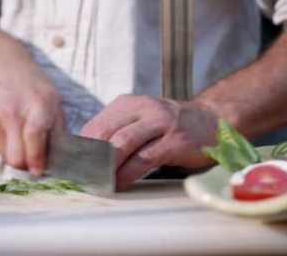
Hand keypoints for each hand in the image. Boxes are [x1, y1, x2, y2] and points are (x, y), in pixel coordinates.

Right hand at [0, 38, 64, 175]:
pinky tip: (9, 129)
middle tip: (33, 161)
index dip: (38, 164)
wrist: (1, 67)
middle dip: (26, 166)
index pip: (35, 147)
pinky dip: (5, 145)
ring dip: (16, 155)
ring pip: (5, 157)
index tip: (41, 170)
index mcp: (37, 108)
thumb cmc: (35, 88)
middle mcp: (12, 113)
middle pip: (16, 160)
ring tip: (22, 138)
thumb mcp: (55, 104)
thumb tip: (58, 163)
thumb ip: (57, 133)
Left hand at [80, 95, 217, 188]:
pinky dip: (127, 173)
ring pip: (122, 143)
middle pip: (105, 131)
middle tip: (81, 176)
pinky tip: (118, 184)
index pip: (96, 123)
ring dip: (106, 166)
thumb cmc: (171, 126)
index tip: (74, 165)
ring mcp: (161, 124)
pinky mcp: (175, 142)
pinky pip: (144, 159)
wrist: (212, 121)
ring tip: (96, 182)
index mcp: (129, 103)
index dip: (82, 146)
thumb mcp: (142, 119)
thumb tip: (87, 155)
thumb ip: (118, 130)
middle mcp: (144, 109)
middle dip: (90, 157)